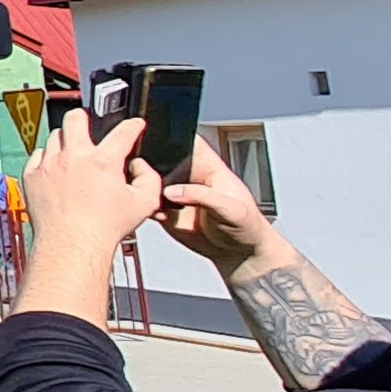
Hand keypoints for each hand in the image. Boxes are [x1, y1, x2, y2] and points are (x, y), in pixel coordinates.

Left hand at [20, 108, 162, 251]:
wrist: (70, 246)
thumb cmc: (103, 229)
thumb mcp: (144, 204)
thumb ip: (149, 179)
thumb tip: (139, 166)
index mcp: (103, 161)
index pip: (123, 131)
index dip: (133, 125)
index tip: (134, 125)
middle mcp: (73, 157)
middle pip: (75, 118)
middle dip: (85, 117)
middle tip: (89, 125)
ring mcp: (49, 165)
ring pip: (54, 137)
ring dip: (66, 142)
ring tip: (73, 155)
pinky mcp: (32, 176)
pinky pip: (37, 156)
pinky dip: (47, 159)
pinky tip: (55, 169)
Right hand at [155, 133, 287, 271]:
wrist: (239, 254)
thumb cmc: (247, 227)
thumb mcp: (232, 209)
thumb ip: (203, 196)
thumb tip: (172, 191)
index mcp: (208, 167)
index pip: (188, 142)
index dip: (172, 136)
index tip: (155, 138)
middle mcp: (189, 178)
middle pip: (162, 158)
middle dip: (150, 162)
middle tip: (147, 174)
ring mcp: (176, 194)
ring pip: (150, 181)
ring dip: (144, 185)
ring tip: (151, 196)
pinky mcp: (166, 212)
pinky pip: (147, 203)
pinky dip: (143, 206)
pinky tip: (154, 213)